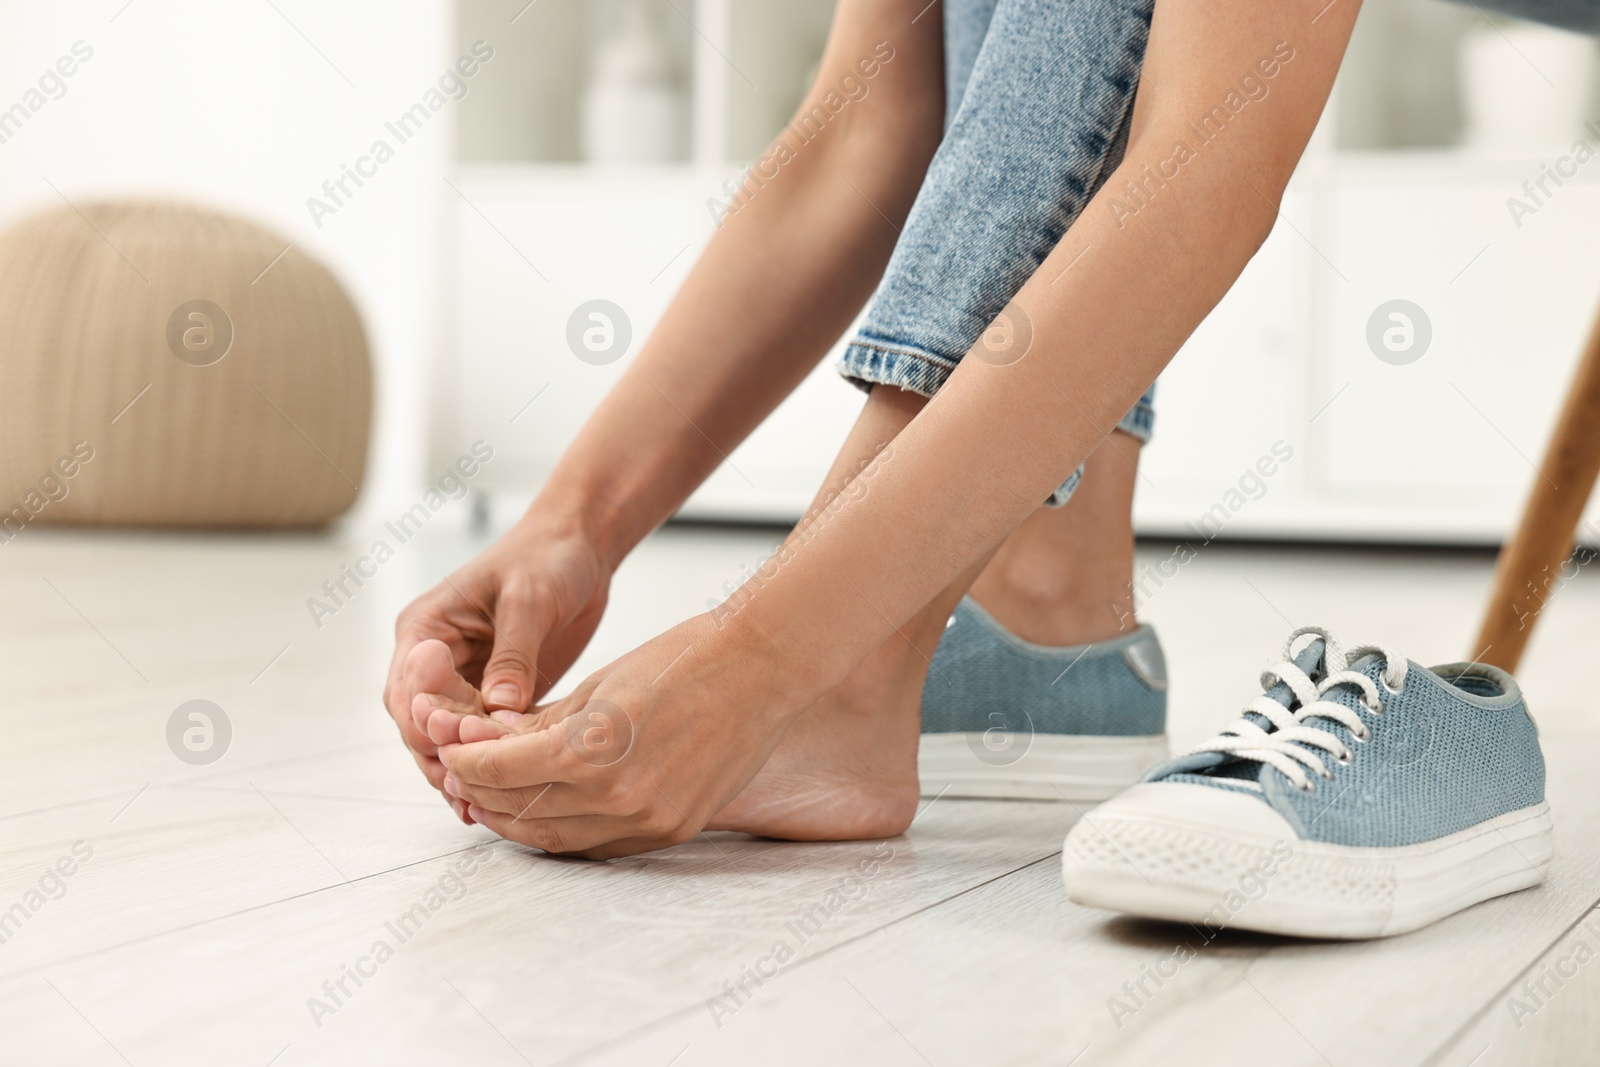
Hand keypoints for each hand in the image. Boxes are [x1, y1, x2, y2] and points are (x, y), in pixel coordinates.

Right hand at [383, 516, 610, 793]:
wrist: (579, 550)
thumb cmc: (547, 557)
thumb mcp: (529, 598)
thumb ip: (513, 652)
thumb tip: (500, 706)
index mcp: (426, 627)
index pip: (408, 687)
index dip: (426, 719)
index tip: (452, 739)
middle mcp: (435, 659)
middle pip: (418, 723)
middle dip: (439, 755)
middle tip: (466, 788)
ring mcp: (463, 681)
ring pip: (445, 739)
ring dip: (458, 769)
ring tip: (478, 805)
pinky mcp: (494, 698)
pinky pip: (479, 739)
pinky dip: (485, 765)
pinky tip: (496, 798)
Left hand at [432, 613, 812, 858]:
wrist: (763, 670)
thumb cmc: (683, 658)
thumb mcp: (599, 684)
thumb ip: (541, 723)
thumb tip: (486, 743)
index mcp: (591, 750)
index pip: (502, 771)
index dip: (466, 762)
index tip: (451, 750)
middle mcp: (617, 796)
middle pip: (523, 813)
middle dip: (484, 794)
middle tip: (463, 777)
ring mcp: (649, 819)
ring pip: (558, 840)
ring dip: (519, 821)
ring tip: (497, 798)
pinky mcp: (673, 829)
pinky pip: (601, 845)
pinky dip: (566, 832)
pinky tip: (550, 811)